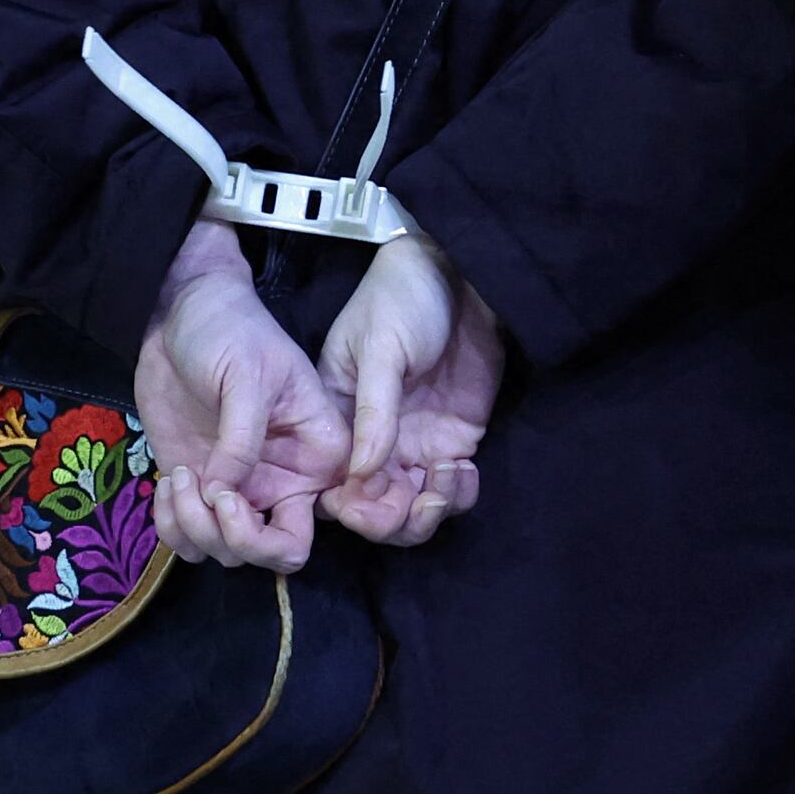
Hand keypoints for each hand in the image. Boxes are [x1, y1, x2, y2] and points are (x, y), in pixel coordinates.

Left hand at [135, 223, 343, 573]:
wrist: (180, 313)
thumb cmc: (230, 330)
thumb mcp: (247, 376)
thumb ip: (242, 438)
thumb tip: (220, 496)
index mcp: (316, 455)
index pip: (312, 527)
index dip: (271, 537)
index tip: (234, 499)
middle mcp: (285, 481)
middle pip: (271, 553)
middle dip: (232, 540)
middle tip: (207, 498)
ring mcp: (240, 487)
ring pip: (225, 552)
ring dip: (194, 530)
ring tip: (178, 478)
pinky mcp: (199, 486)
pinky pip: (188, 537)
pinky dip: (171, 526)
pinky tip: (166, 483)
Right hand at [312, 230, 507, 548]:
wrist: (461, 272)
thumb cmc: (403, 298)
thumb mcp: (380, 348)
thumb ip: (374, 410)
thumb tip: (362, 475)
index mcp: (336, 421)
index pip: (331, 485)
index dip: (350, 505)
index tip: (371, 498)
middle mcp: (370, 442)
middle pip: (370, 511)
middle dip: (391, 521)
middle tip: (419, 499)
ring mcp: (412, 444)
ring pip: (410, 511)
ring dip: (426, 515)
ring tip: (446, 480)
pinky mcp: (452, 439)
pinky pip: (449, 489)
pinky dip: (456, 496)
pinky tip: (463, 471)